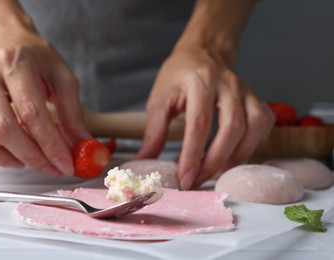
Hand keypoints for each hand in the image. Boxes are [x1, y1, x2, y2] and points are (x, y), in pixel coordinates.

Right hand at [0, 34, 89, 176]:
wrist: (7, 42)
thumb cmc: (36, 59)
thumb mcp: (62, 78)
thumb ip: (72, 112)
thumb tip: (81, 145)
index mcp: (15, 64)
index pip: (32, 112)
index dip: (50, 144)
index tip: (65, 164)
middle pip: (4, 127)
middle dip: (32, 157)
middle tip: (52, 168)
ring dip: (2, 158)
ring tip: (26, 161)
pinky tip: (2, 153)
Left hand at [136, 46, 274, 189]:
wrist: (203, 52)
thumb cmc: (178, 76)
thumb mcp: (159, 99)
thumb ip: (154, 132)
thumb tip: (144, 161)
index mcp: (199, 82)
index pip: (199, 123)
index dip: (193, 155)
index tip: (185, 178)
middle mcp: (227, 85)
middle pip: (232, 127)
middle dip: (216, 160)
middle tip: (200, 179)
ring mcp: (245, 91)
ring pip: (254, 126)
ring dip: (238, 155)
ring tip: (218, 171)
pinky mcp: (256, 98)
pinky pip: (264, 123)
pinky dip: (254, 143)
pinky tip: (237, 153)